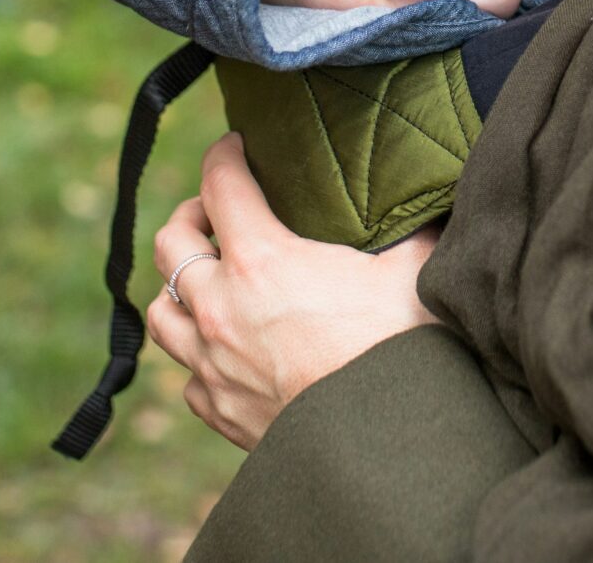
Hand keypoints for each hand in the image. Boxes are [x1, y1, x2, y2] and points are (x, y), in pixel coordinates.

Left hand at [145, 132, 439, 448]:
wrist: (384, 446)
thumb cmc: (400, 349)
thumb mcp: (413, 269)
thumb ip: (411, 226)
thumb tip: (433, 194)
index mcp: (260, 260)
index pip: (219, 184)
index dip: (225, 155)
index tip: (236, 146)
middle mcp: (219, 309)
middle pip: (170, 242)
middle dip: (190, 217)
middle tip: (218, 214)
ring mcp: (211, 364)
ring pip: (159, 312)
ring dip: (180, 288)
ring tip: (209, 281)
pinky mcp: (218, 412)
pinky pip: (186, 376)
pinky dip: (198, 356)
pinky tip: (227, 351)